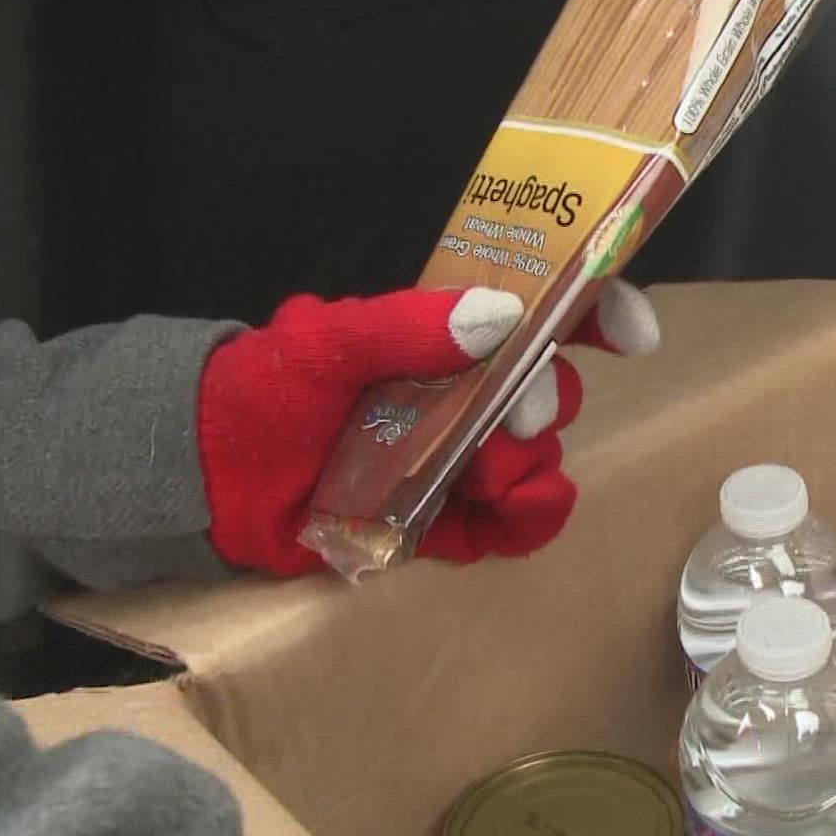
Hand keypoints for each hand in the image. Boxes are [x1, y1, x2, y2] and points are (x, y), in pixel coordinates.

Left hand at [197, 280, 659, 576]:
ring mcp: (453, 459)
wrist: (202, 481)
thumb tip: (501, 316)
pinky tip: (510, 516)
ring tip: (483, 482)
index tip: (632, 334)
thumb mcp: (322, 342)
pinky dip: (526, 521)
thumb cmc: (257, 392)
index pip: (537, 310)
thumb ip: (405, 327)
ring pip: (536, 460)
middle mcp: (458, 393)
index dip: (596, 311)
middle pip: (546, 391)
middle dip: (543, 406)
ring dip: (529, 470)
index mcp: (439, 334)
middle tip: (509, 430)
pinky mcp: (441, 523)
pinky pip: (511, 525)